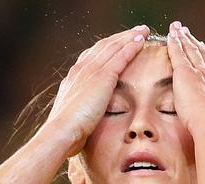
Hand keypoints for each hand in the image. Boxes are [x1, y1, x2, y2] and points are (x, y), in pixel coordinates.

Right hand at [42, 25, 148, 156]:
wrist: (61, 131)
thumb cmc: (66, 132)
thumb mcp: (72, 117)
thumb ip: (80, 111)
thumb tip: (84, 119)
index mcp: (73, 78)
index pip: (91, 56)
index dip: (106, 48)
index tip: (116, 44)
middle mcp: (81, 69)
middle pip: (103, 46)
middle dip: (119, 37)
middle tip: (134, 31)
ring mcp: (92, 71)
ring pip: (113, 47)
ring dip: (129, 36)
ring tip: (142, 31)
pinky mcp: (103, 76)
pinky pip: (121, 56)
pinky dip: (131, 46)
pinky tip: (141, 41)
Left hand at [166, 21, 204, 136]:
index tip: (204, 49)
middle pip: (203, 55)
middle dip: (195, 43)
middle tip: (188, 33)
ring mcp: (200, 72)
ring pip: (191, 50)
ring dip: (184, 38)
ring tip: (178, 30)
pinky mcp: (185, 72)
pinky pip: (178, 53)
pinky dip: (174, 42)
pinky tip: (170, 35)